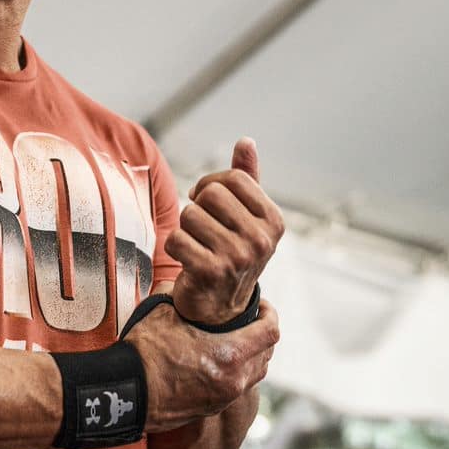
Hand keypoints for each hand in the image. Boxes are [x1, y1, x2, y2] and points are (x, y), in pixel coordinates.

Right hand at [125, 299, 279, 432]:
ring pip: (254, 373)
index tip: (261, 305)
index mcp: (230, 355)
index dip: (270, 313)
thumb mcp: (164, 313)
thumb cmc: (144, 354)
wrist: (126, 393)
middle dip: (261, 334)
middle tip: (247, 320)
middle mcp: (234, 380)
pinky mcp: (212, 408)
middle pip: (267, 353)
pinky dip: (236, 371)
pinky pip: (237, 386)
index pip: (270, 331)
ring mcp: (224, 398)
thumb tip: (185, 282)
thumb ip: (183, 296)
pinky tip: (217, 359)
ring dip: (251, 355)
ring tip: (235, 340)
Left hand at [168, 137, 284, 324]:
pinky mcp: (210, 273)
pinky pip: (175, 239)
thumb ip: (246, 178)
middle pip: (210, 193)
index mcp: (274, 221)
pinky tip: (187, 260)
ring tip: (197, 246)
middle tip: (202, 230)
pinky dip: (174, 247)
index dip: (211, 185)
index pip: (232, 178)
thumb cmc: (230, 250)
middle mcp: (261, 240)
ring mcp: (238, 258)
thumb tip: (246, 141)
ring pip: (189, 215)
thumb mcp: (244, 215)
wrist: (218, 306)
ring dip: (185, 229)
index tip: (209, 204)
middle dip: (198, 207)